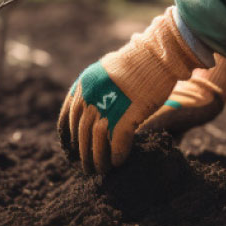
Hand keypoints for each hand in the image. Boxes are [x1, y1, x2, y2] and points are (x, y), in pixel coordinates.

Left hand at [58, 8, 202, 173]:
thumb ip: (93, 90)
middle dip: (82, 153)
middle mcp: (90, 96)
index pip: (68, 118)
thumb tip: (85, 104)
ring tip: (101, 171)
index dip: (69, 137)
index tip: (71, 150)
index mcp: (83, 86)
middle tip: (86, 168)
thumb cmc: (135, 63)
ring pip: (96, 140)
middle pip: (81, 132)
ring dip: (98, 159)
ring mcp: (108, 105)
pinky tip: (119, 163)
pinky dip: (118, 154)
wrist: (157, 54)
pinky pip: (118, 140)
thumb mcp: (104, 72)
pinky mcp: (128, 114)